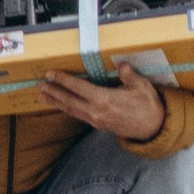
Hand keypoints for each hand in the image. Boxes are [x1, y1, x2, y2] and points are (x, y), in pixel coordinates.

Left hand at [40, 66, 166, 141]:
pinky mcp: (98, 124)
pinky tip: (61, 105)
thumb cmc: (147, 105)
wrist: (152, 128)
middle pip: (70, 101)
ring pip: (72, 110)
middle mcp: (97, 112)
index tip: (52, 74)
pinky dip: (67, 109)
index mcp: (106, 100)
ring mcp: (96, 120)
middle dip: (54, 92)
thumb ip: (130, 76)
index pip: (80, 88)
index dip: (64, 81)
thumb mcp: (142, 87)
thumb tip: (122, 65)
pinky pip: (78, 115)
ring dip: (57, 102)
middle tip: (40, 85)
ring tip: (43, 96)